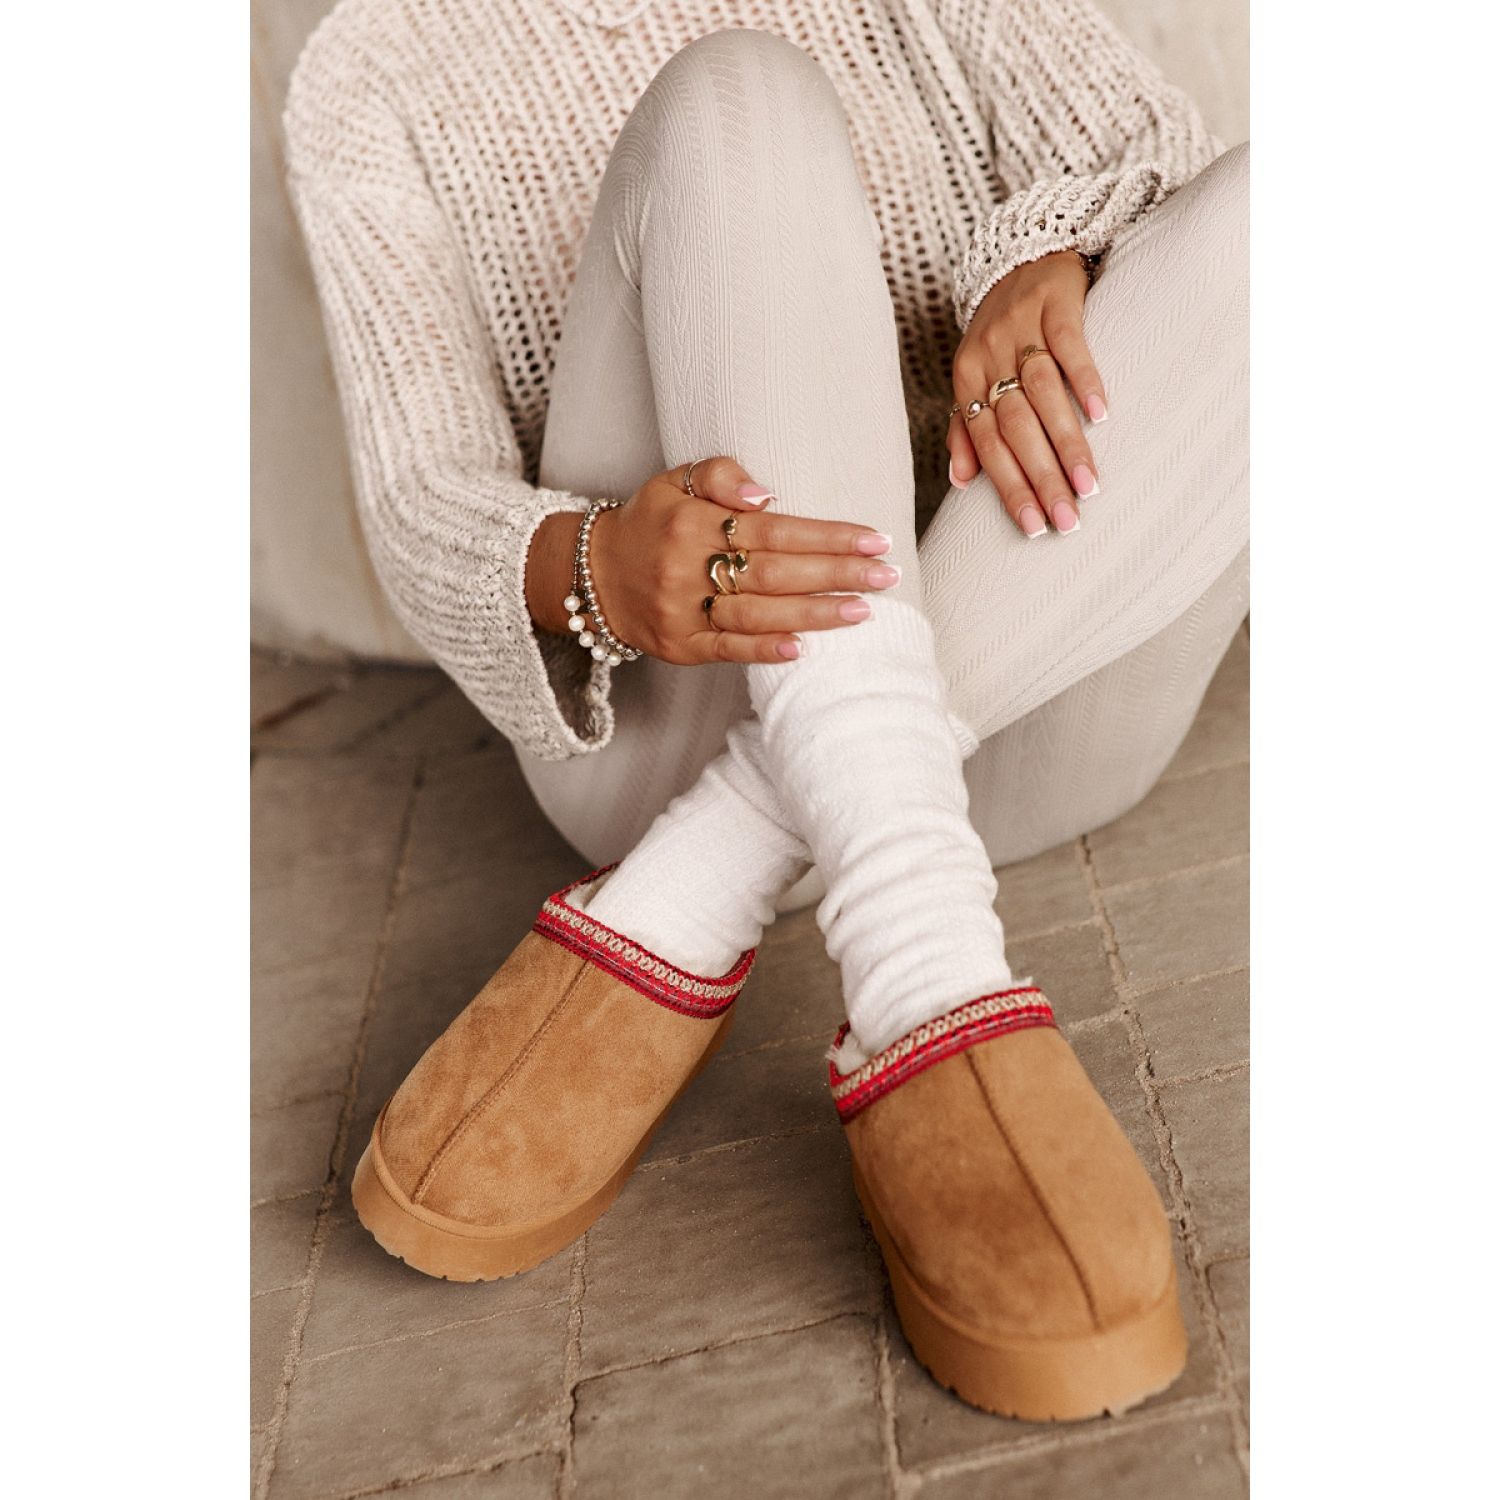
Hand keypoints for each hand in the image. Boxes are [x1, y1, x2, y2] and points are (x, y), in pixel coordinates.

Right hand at [527, 458, 898, 664]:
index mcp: (694, 522)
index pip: (774, 530)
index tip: (874, 538)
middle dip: (836, 575)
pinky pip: (727, 650)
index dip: (827, 536)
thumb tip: (767, 496)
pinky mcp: (680, 646)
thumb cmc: (650, 522)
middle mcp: (689, 567)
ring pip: (758, 614)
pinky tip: (803, 649)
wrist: (591, 574)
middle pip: (775, 573)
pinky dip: (766, 651)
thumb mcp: (675, 481)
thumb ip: (720, 475)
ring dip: (814, 614)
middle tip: (886, 575)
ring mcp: (684, 611)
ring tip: (863, 611)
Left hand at [948, 249, 1109, 538]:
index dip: (1009, 487)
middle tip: (1066, 520)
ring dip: (1065, 442)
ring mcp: (1021, 327)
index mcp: (966, 379)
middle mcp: (989, 356)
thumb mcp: (972, 374)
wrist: (1020, 250)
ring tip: (1088, 484)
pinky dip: (1084, 380)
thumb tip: (960, 483)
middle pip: (1014, 427)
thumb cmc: (999, 328)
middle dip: (1040, 478)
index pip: (987, 444)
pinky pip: (1069, 345)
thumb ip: (964, 427)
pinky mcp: (1054, 301)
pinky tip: (1101, 415)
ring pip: (1042, 394)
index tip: (1034, 526)